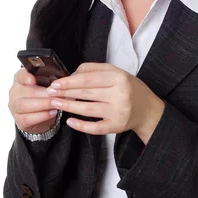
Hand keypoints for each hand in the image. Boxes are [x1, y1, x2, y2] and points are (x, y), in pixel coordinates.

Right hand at [8, 68, 59, 133]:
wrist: (42, 115)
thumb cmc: (44, 96)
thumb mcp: (48, 85)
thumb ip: (50, 81)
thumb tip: (59, 82)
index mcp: (21, 79)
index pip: (20, 75)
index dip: (26, 77)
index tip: (33, 80)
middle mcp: (15, 92)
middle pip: (25, 91)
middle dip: (43, 93)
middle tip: (56, 95)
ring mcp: (14, 106)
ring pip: (24, 105)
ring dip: (42, 104)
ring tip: (55, 104)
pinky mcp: (18, 120)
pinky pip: (27, 118)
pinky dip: (42, 115)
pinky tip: (52, 112)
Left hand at [46, 62, 164, 139]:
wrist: (147, 109)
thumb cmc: (129, 87)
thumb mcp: (116, 72)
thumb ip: (94, 69)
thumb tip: (72, 74)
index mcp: (119, 78)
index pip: (89, 79)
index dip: (70, 81)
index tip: (56, 83)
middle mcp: (120, 94)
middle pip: (87, 93)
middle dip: (66, 93)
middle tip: (50, 93)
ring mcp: (118, 112)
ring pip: (89, 110)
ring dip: (69, 107)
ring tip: (55, 103)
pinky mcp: (117, 127)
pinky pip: (96, 128)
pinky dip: (81, 126)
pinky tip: (70, 121)